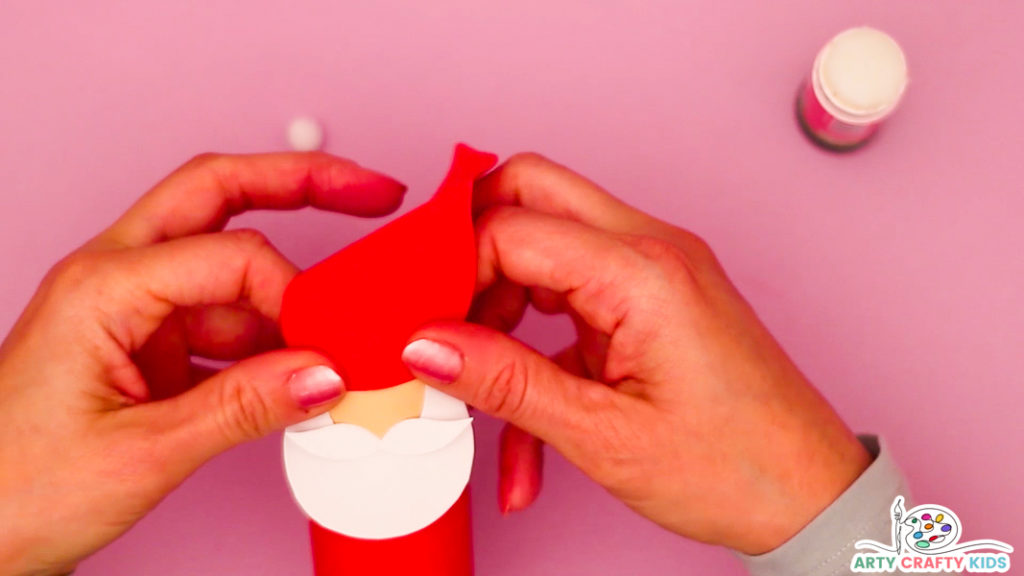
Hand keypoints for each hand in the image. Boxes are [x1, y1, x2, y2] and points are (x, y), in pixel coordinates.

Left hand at [0, 153, 404, 574]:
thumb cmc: (13, 489)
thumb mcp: (143, 451)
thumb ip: (244, 407)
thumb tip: (325, 374)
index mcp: (102, 286)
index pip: (232, 255)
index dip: (295, 294)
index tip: (329, 347)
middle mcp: (114, 278)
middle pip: (220, 194)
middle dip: (302, 184)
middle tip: (373, 192)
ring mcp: (130, 308)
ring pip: (226, 262)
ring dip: (287, 288)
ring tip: (342, 317)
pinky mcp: (144, 344)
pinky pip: (222, 318)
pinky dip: (268, 336)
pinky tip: (299, 365)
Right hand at [400, 154, 870, 554]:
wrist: (810, 495)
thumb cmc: (736, 468)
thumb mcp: (602, 435)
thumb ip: (504, 382)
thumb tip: (426, 345)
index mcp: (642, 272)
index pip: (510, 228)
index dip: (451, 271)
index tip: (419, 323)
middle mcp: (652, 250)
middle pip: (531, 195)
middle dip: (471, 251)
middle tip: (438, 315)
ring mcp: (655, 270)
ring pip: (545, 246)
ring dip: (501, 309)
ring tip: (483, 386)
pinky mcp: (653, 301)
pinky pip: (572, 299)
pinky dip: (537, 347)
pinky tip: (527, 424)